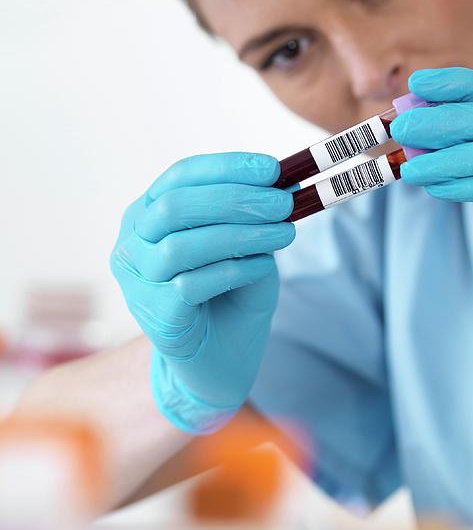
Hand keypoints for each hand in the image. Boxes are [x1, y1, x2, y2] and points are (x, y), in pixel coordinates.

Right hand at [110, 153, 293, 433]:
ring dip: (241, 235)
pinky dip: (234, 270)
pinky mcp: (154, 316)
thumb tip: (285, 179)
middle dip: (235, 199)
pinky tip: (263, 268)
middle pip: (174, 207)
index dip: (226, 167)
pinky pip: (192, 285)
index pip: (180, 176)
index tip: (272, 168)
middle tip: (283, 202)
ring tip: (284, 234)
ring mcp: (136, 282)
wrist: (219, 361)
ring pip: (182, 246)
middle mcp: (131, 244)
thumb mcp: (247, 244)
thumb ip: (254, 214)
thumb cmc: (230, 295)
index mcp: (148, 214)